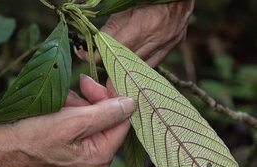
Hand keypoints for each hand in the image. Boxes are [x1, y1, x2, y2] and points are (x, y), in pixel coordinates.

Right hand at [0, 75, 134, 166]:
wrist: (2, 151)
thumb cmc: (32, 139)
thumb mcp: (72, 122)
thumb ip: (106, 113)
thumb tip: (131, 104)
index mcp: (100, 156)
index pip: (121, 122)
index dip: (116, 98)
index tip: (108, 79)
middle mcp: (95, 158)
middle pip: (107, 119)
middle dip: (94, 99)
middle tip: (82, 82)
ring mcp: (83, 154)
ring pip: (92, 119)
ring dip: (80, 104)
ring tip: (63, 101)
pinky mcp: (72, 148)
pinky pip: (80, 124)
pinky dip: (72, 112)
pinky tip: (60, 107)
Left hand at [77, 0, 194, 67]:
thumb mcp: (126, 8)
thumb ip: (111, 28)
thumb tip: (98, 44)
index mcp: (144, 26)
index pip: (114, 51)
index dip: (97, 56)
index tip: (85, 55)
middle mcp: (157, 40)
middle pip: (125, 63)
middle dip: (107, 63)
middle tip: (97, 61)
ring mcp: (167, 45)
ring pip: (139, 68)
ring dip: (122, 69)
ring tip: (111, 66)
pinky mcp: (172, 47)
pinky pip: (152, 65)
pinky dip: (139, 67)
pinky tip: (129, 65)